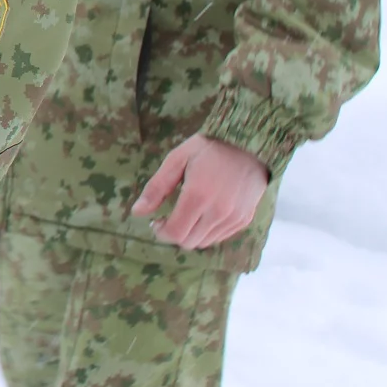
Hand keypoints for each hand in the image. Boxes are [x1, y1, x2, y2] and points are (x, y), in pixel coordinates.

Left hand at [133, 134, 270, 250]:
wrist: (249, 144)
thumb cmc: (208, 148)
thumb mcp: (177, 159)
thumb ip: (156, 188)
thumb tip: (137, 212)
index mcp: (198, 196)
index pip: (175, 233)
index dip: (160, 232)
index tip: (156, 221)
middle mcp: (218, 212)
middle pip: (188, 242)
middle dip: (173, 233)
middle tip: (168, 218)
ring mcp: (234, 218)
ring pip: (204, 242)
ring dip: (190, 234)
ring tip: (186, 215)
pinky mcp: (244, 219)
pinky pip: (220, 237)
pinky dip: (206, 232)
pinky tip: (203, 214)